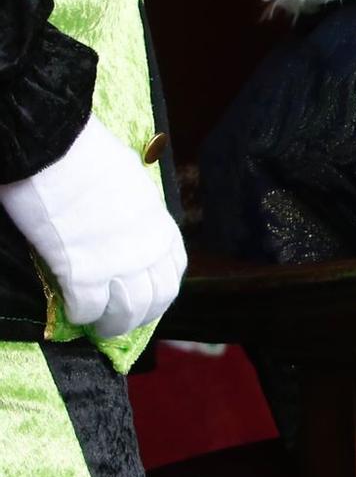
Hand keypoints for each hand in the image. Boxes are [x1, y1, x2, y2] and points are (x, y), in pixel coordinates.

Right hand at [0, 116, 184, 336]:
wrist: (60, 149)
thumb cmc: (90, 155)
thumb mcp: (130, 182)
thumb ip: (133, 208)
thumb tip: (123, 214)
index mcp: (160, 224)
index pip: (174, 270)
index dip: (161, 290)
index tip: (146, 298)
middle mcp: (147, 248)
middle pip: (156, 298)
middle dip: (139, 316)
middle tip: (120, 323)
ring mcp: (117, 263)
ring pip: (127, 311)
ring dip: (113, 324)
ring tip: (99, 327)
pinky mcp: (83, 273)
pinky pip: (88, 309)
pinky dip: (81, 315)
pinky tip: (74, 313)